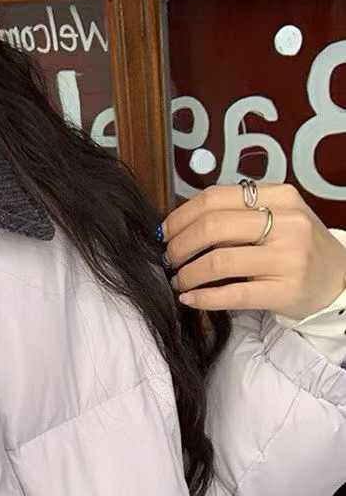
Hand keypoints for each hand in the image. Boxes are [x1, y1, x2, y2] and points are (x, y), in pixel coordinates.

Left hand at [161, 183, 345, 319]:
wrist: (338, 279)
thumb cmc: (296, 247)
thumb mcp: (277, 217)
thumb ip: (238, 214)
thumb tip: (182, 225)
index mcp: (280, 197)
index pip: (215, 198)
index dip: (181, 216)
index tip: (165, 232)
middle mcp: (287, 223)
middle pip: (212, 227)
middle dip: (180, 245)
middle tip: (169, 259)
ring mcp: (287, 258)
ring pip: (219, 261)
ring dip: (187, 274)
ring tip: (179, 280)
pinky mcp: (284, 291)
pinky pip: (233, 295)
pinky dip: (203, 298)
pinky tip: (189, 299)